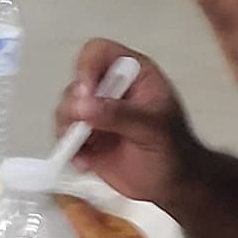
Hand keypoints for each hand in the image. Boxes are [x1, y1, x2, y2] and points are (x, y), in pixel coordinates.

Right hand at [56, 40, 198, 209]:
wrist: (172, 185)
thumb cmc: (173, 149)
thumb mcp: (154, 128)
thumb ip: (121, 114)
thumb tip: (85, 105)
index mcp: (132, 74)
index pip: (99, 53)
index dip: (88, 68)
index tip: (87, 93)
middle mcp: (110, 88)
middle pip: (77, 82)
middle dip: (74, 105)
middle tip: (84, 128)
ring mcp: (95, 113)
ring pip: (66, 108)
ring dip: (68, 128)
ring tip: (83, 149)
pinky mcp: (85, 137)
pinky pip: (64, 136)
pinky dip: (68, 149)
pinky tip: (85, 163)